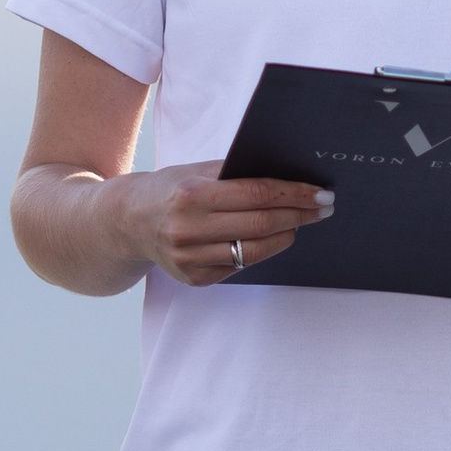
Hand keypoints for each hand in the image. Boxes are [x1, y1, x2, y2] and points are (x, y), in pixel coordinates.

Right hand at [119, 162, 333, 286]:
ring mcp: (190, 258)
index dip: (293, 194)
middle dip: (298, 215)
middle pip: (261, 224)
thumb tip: (286, 175)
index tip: (319, 193)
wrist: (127, 221)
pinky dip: (260, 251)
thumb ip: (235, 174)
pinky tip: (270, 239)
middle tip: (322, 208)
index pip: (256, 194)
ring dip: (285, 236)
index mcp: (191, 195)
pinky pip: (239, 265)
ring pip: (254, 251)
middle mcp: (188, 229)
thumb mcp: (196, 171)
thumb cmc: (169, 190)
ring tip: (299, 222)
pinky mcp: (194, 278)